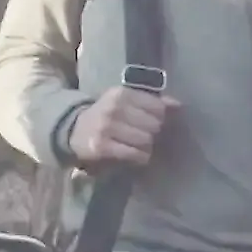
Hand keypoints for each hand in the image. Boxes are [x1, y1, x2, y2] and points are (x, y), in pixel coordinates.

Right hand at [66, 86, 180, 168]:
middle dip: (152, 132)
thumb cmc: (106, 115)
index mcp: (121, 93)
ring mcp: (107, 128)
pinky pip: (135, 154)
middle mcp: (114, 108)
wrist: (73, 129)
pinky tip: (136, 155)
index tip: (150, 122)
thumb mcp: (125, 101)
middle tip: (144, 135)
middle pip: (154, 125)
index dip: (158, 117)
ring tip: (139, 146)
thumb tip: (178, 105)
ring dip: (147, 146)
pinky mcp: (102, 146)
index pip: (157, 107)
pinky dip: (140, 157)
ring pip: (146, 140)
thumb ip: (151, 102)